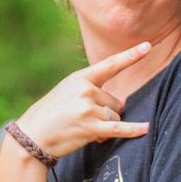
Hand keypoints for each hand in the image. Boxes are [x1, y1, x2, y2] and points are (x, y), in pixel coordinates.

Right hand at [17, 41, 152, 157]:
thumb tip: (122, 104)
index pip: (111, 65)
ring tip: (83, 129)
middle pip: (116, 102)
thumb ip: (93, 90)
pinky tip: (146, 129)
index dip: (131, 55)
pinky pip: (118, 129)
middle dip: (106, 114)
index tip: (148, 46)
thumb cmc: (51, 114)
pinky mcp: (90, 127)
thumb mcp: (67, 91)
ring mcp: (88, 108)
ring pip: (115, 117)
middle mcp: (86, 89)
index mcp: (81, 77)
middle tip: (82, 120)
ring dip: (105, 127)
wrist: (32, 135)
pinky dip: (133, 130)